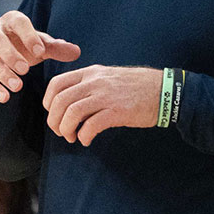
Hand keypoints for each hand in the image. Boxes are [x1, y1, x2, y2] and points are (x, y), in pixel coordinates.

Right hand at [0, 10, 81, 101]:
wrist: (0, 50)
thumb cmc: (24, 44)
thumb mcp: (41, 44)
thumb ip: (57, 48)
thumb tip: (76, 52)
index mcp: (12, 21)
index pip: (19, 23)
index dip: (29, 36)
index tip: (41, 52)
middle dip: (10, 55)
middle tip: (25, 71)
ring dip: (1, 73)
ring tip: (17, 87)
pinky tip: (4, 97)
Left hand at [43, 65, 161, 145]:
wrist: (164, 89)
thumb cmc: (136, 86)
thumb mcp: (108, 76)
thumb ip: (89, 84)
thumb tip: (70, 101)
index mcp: (90, 73)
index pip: (56, 84)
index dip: (48, 102)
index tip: (53, 114)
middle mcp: (94, 82)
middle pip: (60, 101)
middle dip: (54, 121)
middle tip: (61, 132)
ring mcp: (105, 96)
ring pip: (71, 114)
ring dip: (66, 130)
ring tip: (73, 137)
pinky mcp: (117, 111)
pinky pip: (90, 126)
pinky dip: (84, 136)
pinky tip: (87, 140)